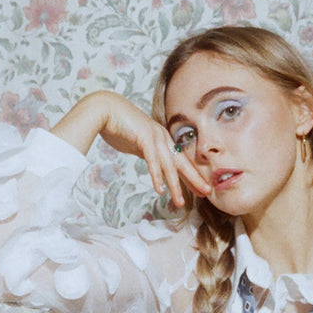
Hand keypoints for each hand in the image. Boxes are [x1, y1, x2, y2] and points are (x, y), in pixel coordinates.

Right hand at [52, 91, 210, 208]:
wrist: (104, 109)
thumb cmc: (118, 126)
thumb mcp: (137, 143)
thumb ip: (147, 152)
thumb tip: (153, 163)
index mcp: (162, 139)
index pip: (180, 161)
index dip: (191, 176)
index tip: (200, 190)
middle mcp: (162, 138)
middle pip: (182, 163)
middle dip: (195, 179)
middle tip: (207, 193)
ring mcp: (155, 137)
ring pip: (169, 165)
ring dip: (175, 185)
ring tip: (180, 202)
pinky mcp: (144, 137)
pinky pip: (153, 160)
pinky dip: (157, 176)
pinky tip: (160, 190)